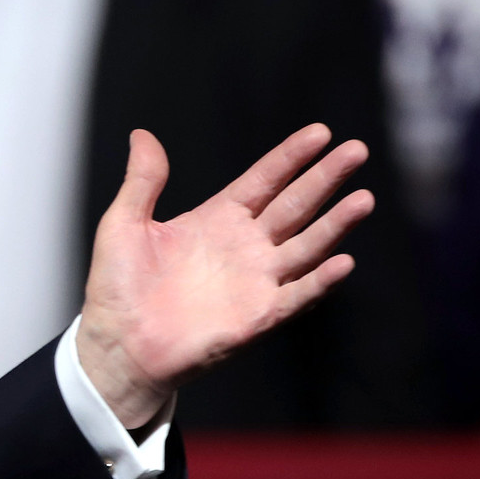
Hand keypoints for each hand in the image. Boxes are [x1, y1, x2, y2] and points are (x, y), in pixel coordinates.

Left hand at [77, 125, 373, 429]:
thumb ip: (142, 181)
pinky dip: (319, 281)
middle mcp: (244, 247)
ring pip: (305, 246)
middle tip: (357, 149)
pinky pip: (296, 296)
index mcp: (217, 219)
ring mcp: (255, 281)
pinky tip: (343, 262)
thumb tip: (142, 134)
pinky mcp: (257, 317)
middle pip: (294, 205)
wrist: (117, 345)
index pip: (264, 180)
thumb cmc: (117, 288)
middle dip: (325, 178)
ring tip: (362, 199)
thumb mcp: (124, 224)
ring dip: (335, 224)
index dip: (291, 157)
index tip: (320, 133)